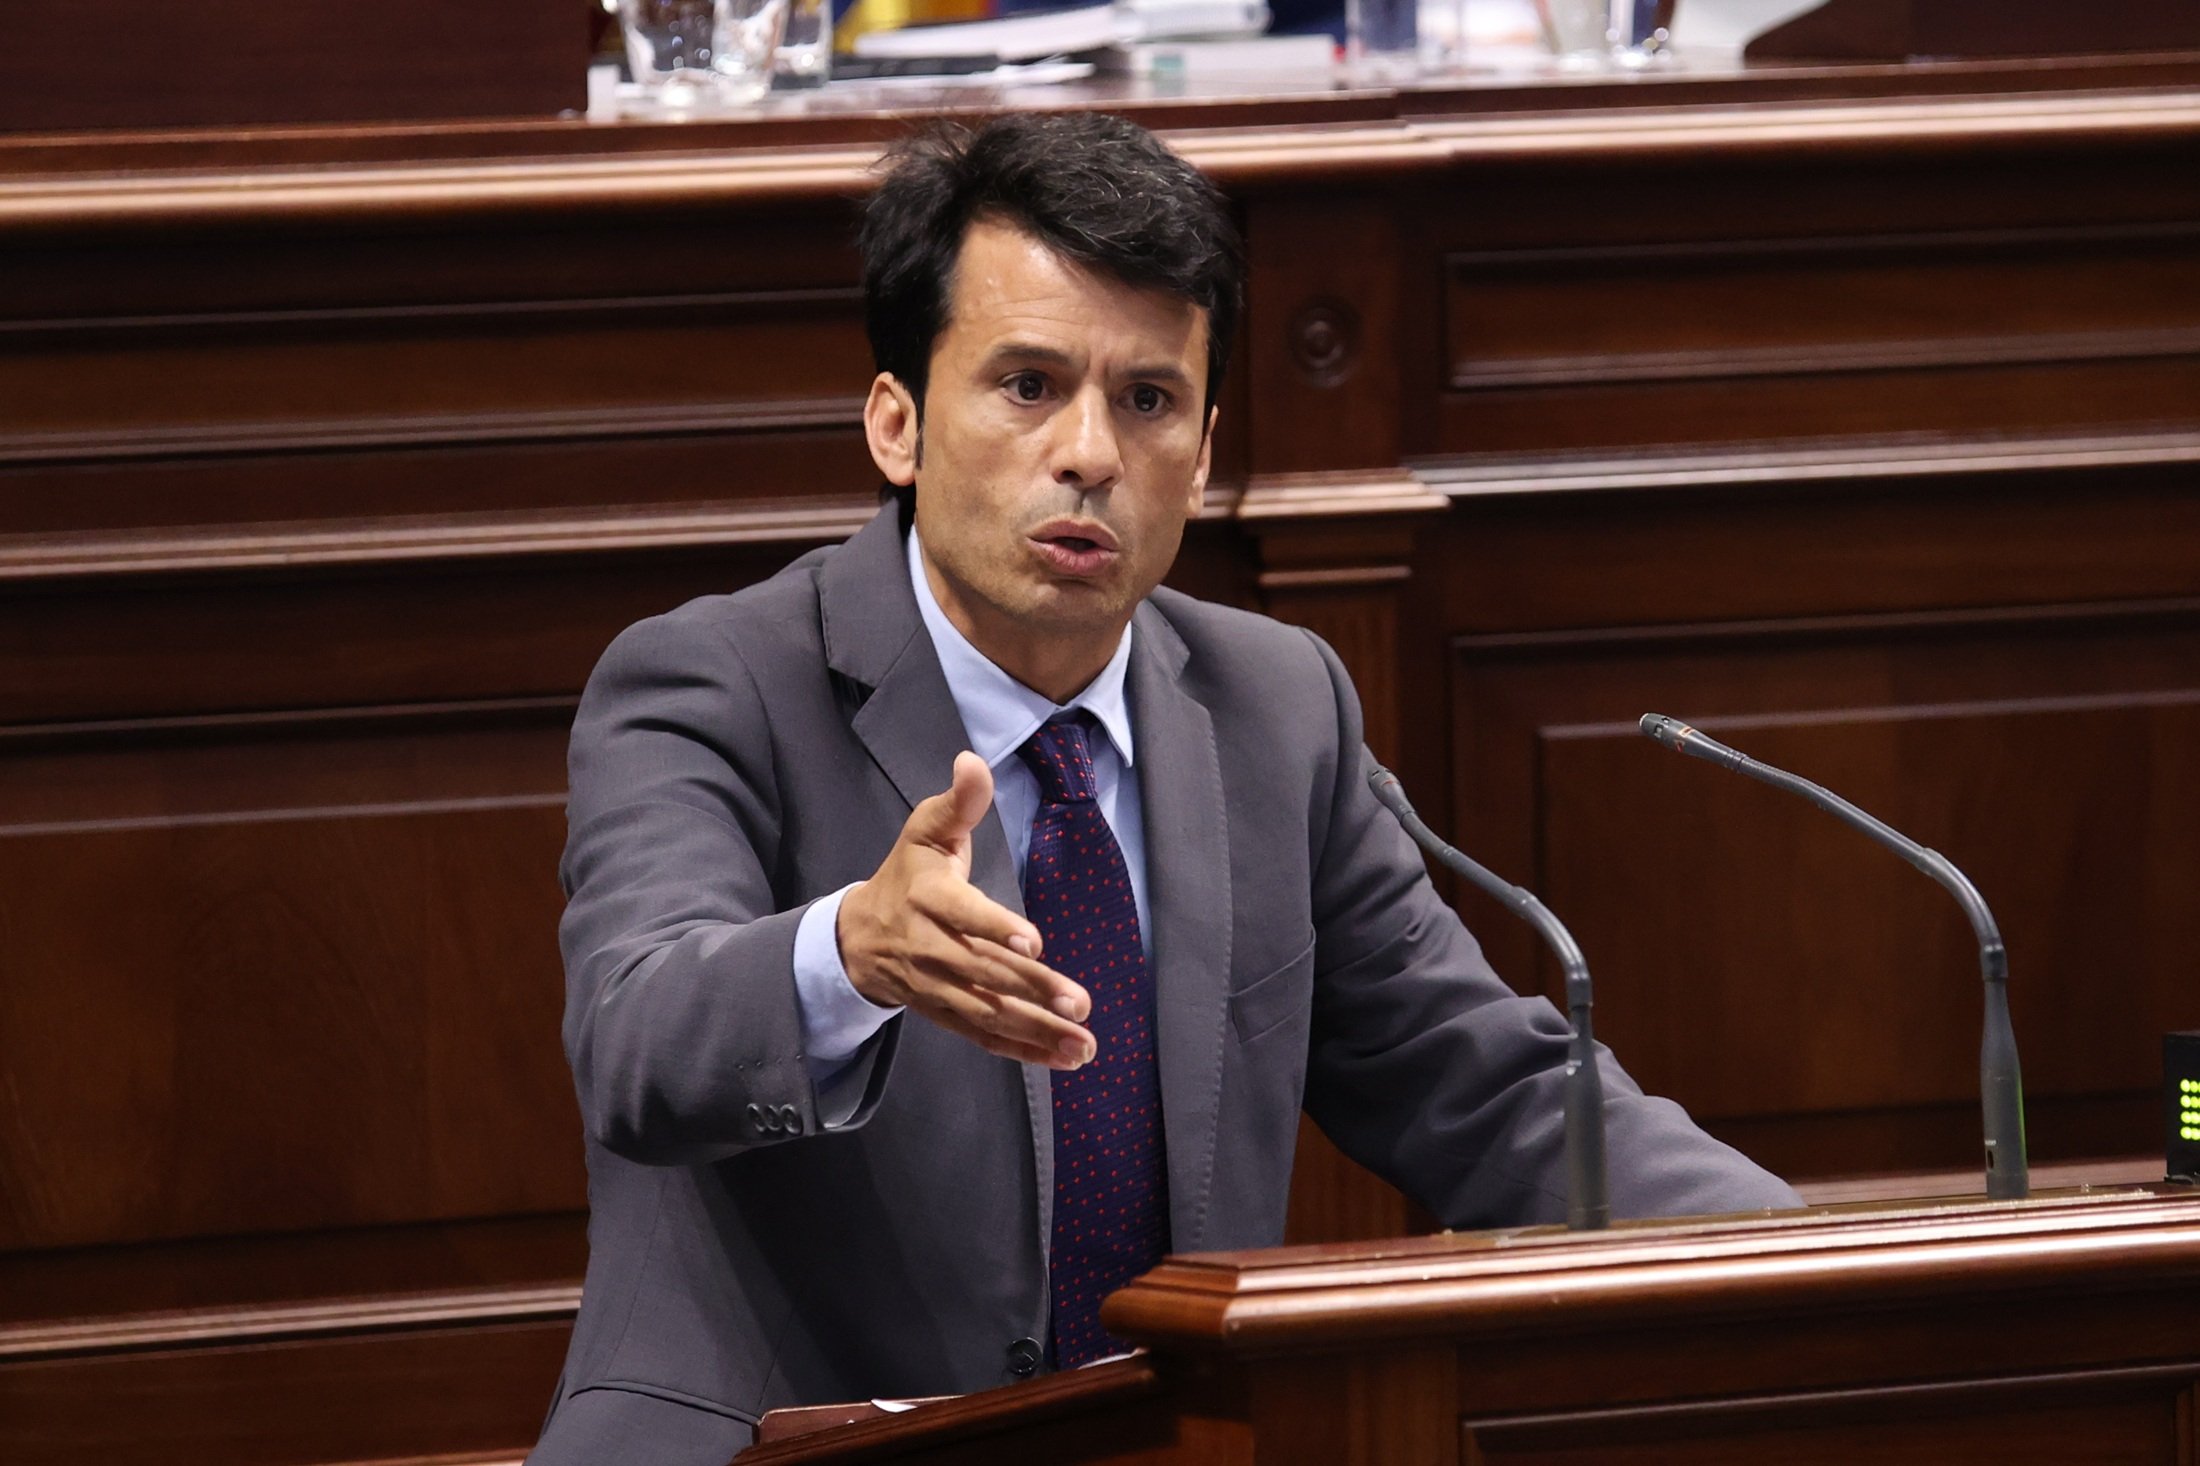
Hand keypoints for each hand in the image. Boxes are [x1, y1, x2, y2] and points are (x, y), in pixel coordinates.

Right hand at [838, 752, 1094, 1068]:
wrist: (856, 937)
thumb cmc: (906, 875)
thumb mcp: (924, 830)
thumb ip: (958, 801)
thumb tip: (973, 760)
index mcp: (927, 899)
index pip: (962, 916)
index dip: (995, 929)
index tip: (1033, 944)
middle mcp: (930, 948)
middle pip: (983, 972)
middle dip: (1032, 990)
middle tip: (1079, 1001)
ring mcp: (937, 987)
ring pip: (987, 1014)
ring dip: (1037, 1031)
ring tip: (1084, 1043)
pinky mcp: (945, 1014)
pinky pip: (984, 1037)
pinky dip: (1025, 1052)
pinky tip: (1064, 1059)